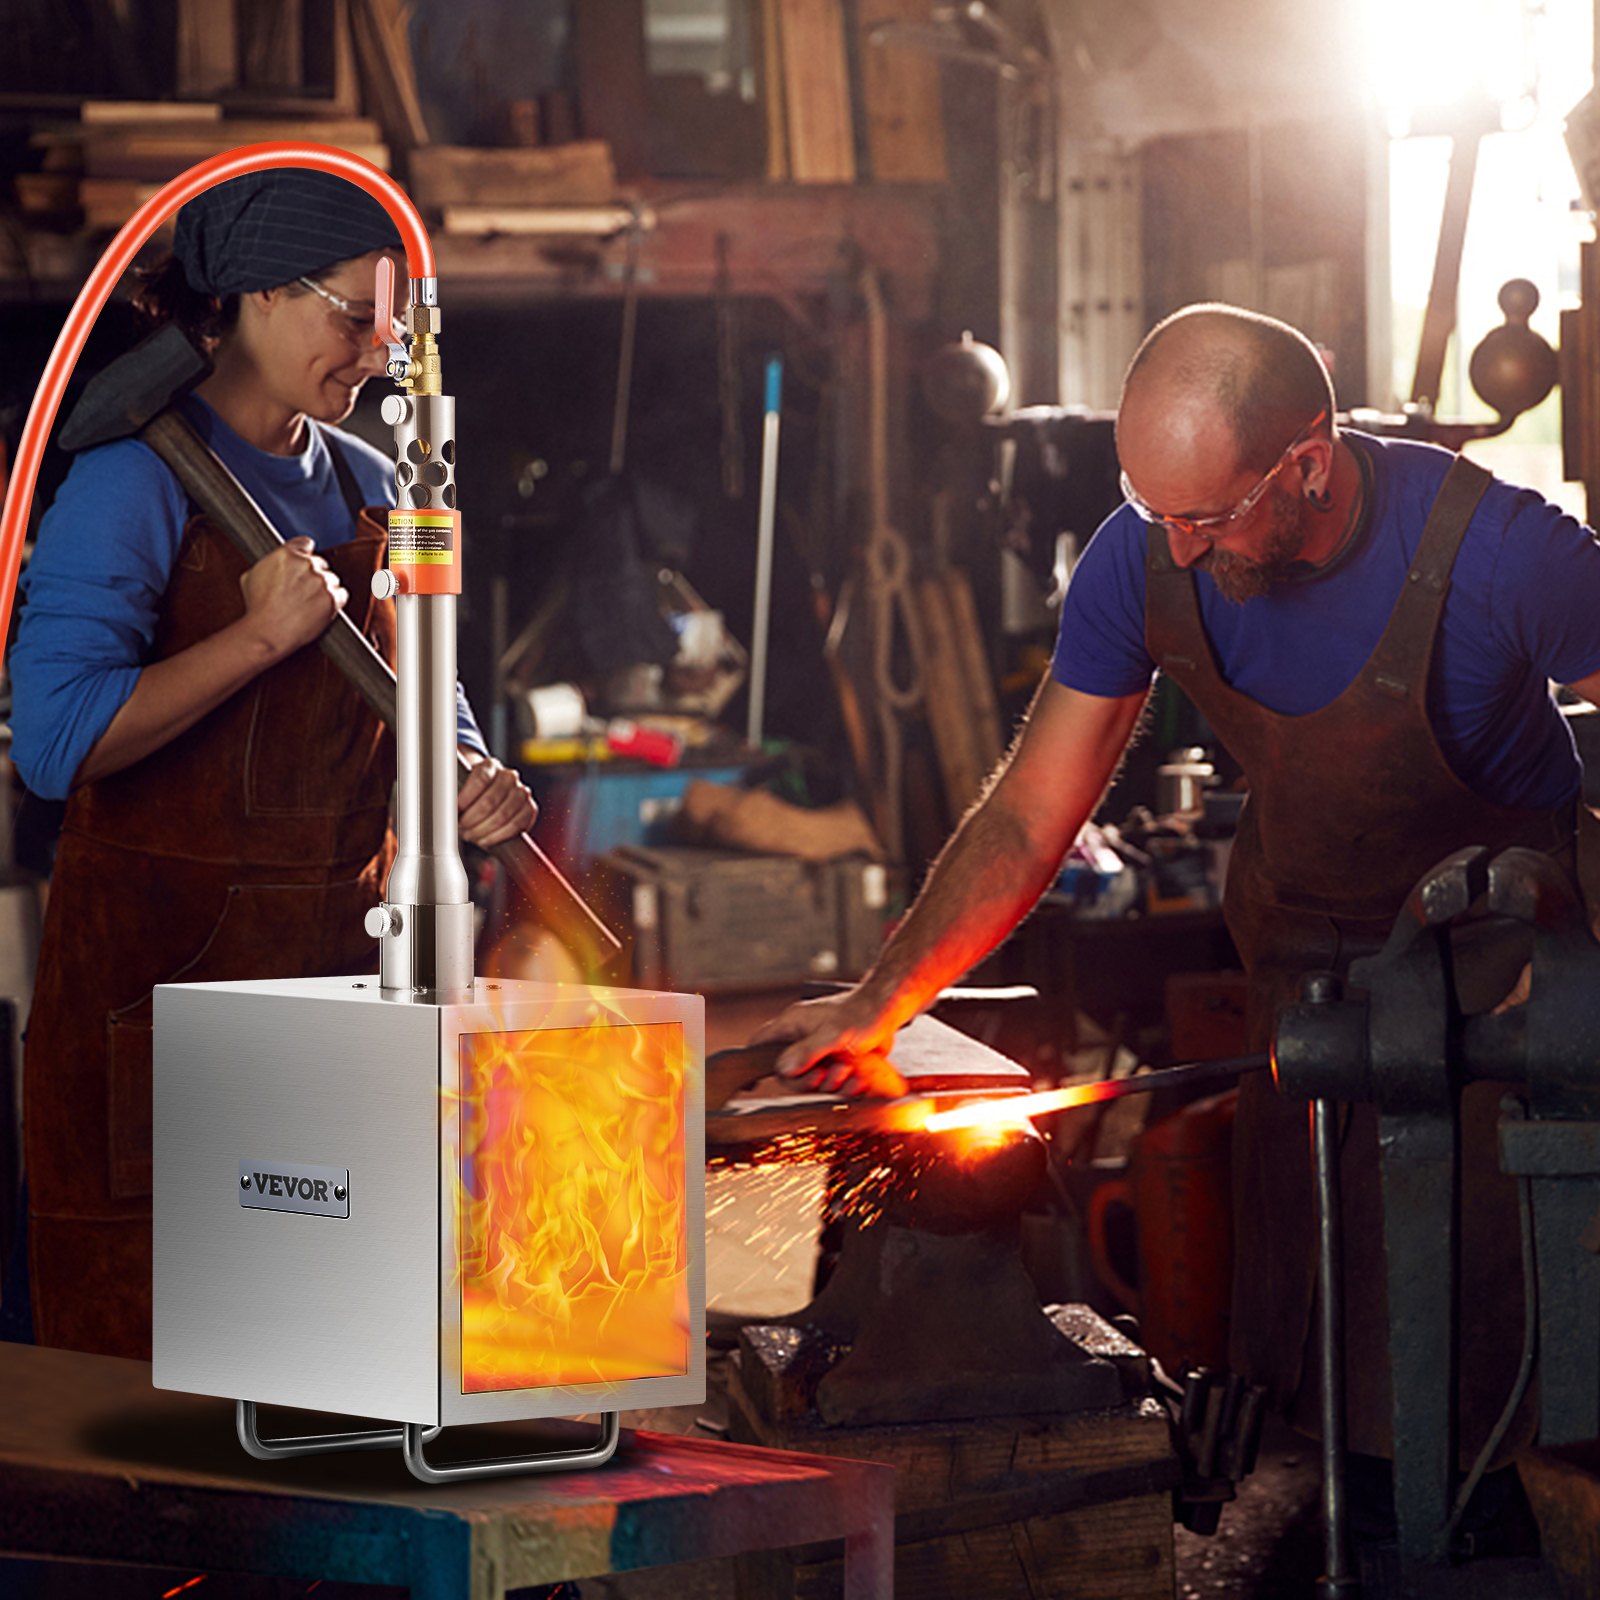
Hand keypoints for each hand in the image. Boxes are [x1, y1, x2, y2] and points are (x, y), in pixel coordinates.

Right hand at [238, 537, 346, 659]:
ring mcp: (321, 581)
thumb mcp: (252, 575)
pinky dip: (335, 600)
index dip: (305, 554)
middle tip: (303, 589)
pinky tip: (321, 607)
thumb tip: (275, 563)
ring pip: (332, 579)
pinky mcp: (332, 599)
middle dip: (313, 574)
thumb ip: (269, 563)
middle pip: (320, 563)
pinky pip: (342, 594)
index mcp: (287, 554)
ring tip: (309, 602)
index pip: (306, 543)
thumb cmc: (258, 608)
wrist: (267, 632)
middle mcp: (307, 565)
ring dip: (324, 588)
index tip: (305, 561)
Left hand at [457, 753, 537, 847]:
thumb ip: (449, 791)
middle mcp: (509, 776)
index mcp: (490, 765)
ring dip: (483, 829)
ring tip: (471, 835)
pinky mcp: (530, 809)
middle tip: (462, 828)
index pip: (480, 778)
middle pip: (490, 800)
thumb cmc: (472, 796)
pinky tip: (485, 840)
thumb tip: (437, 805)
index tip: (456, 810)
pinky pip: (517, 825)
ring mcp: (522, 792)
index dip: (466, 798)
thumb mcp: (459, 788)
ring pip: (503, 815)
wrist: (491, 800)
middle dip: (472, 819)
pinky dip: (498, 836)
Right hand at [747, 987, 907, 1098]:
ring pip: (812, 1081)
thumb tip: (783, 1069)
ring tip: (847, 1070)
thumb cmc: (862, 1013)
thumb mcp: (833, 1034)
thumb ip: (807, 1051)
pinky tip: (857, 1078)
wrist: (887, 1011)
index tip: (749, 1085)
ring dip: (832, 1083)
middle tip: (825, 1076)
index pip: (759, 1043)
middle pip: (788, 1074)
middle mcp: (801, 1037)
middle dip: (808, 1081)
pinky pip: (831, 1083)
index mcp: (792, 1024)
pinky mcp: (834, 1061)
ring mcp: (817, 1051)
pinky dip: (845, 1086)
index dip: (751, 1063)